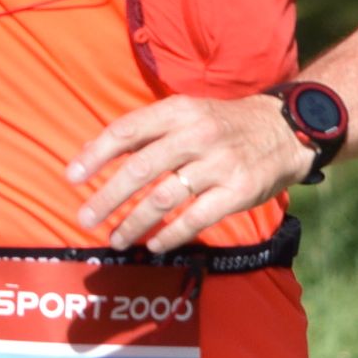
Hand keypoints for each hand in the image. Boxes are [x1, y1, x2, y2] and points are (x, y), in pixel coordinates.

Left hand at [66, 94, 313, 252]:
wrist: (286, 130)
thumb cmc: (221, 124)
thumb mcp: (185, 113)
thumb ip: (144, 132)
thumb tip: (91, 155)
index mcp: (178, 112)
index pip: (127, 131)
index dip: (96, 154)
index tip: (71, 177)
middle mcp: (197, 135)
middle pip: (140, 169)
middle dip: (107, 197)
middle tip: (84, 218)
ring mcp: (220, 164)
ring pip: (164, 198)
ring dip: (134, 222)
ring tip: (115, 239)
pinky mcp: (239, 191)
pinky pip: (197, 218)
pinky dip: (171, 235)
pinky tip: (154, 245)